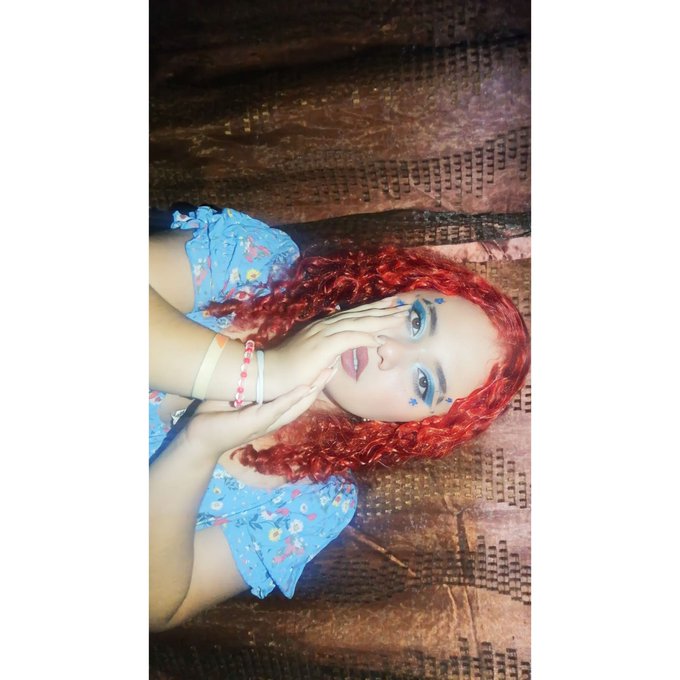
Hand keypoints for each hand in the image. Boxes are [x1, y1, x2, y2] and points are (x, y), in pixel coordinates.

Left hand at [183, 366, 337, 456]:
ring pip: (296, 404)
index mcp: (270, 412)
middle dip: (319, 384)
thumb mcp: (235, 397)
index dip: (311, 383)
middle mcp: (273, 418)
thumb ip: (247, 386)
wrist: (199, 438)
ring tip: (327, 373)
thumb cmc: (214, 417)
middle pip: (303, 401)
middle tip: (334, 367)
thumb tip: (250, 367)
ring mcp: (267, 420)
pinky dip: (292, 397)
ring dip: (313, 389)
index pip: (295, 397)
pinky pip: (279, 407)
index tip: (323, 367)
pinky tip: (305, 387)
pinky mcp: (257, 421)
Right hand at [265, 298, 407, 398]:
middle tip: (405, 307)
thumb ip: (324, 361)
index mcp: (324, 330)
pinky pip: (349, 338)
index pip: (353, 317)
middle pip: (360, 315)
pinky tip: (381, 338)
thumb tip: (333, 365)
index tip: (392, 308)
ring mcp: (323, 334)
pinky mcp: (322, 346)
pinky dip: (365, 337)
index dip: (374, 312)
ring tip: (401, 317)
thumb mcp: (311, 364)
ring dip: (381, 320)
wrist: (267, 374)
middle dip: (384, 311)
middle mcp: (325, 327)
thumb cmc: (287, 374)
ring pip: (358, 323)